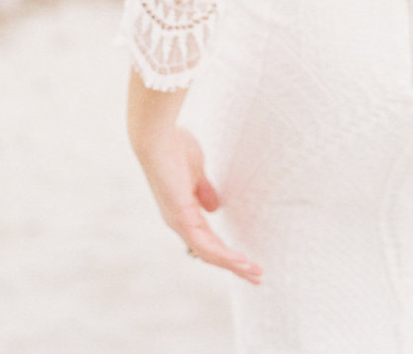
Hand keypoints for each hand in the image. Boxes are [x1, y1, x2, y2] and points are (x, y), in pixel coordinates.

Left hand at [127, 72, 261, 284]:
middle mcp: (181, 223)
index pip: (209, 240)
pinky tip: (239, 260)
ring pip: (210, 253)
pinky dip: (223, 254)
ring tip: (254, 273)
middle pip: (211, 252)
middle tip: (256, 276)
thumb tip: (214, 207)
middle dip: (234, 265)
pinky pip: (204, 243)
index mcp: (184, 212)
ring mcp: (180, 222)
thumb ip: (203, 189)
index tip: (246, 260)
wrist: (156, 137)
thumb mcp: (195, 170)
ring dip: (233, 265)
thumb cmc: (173, 147)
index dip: (227, 251)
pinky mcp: (181, 217)